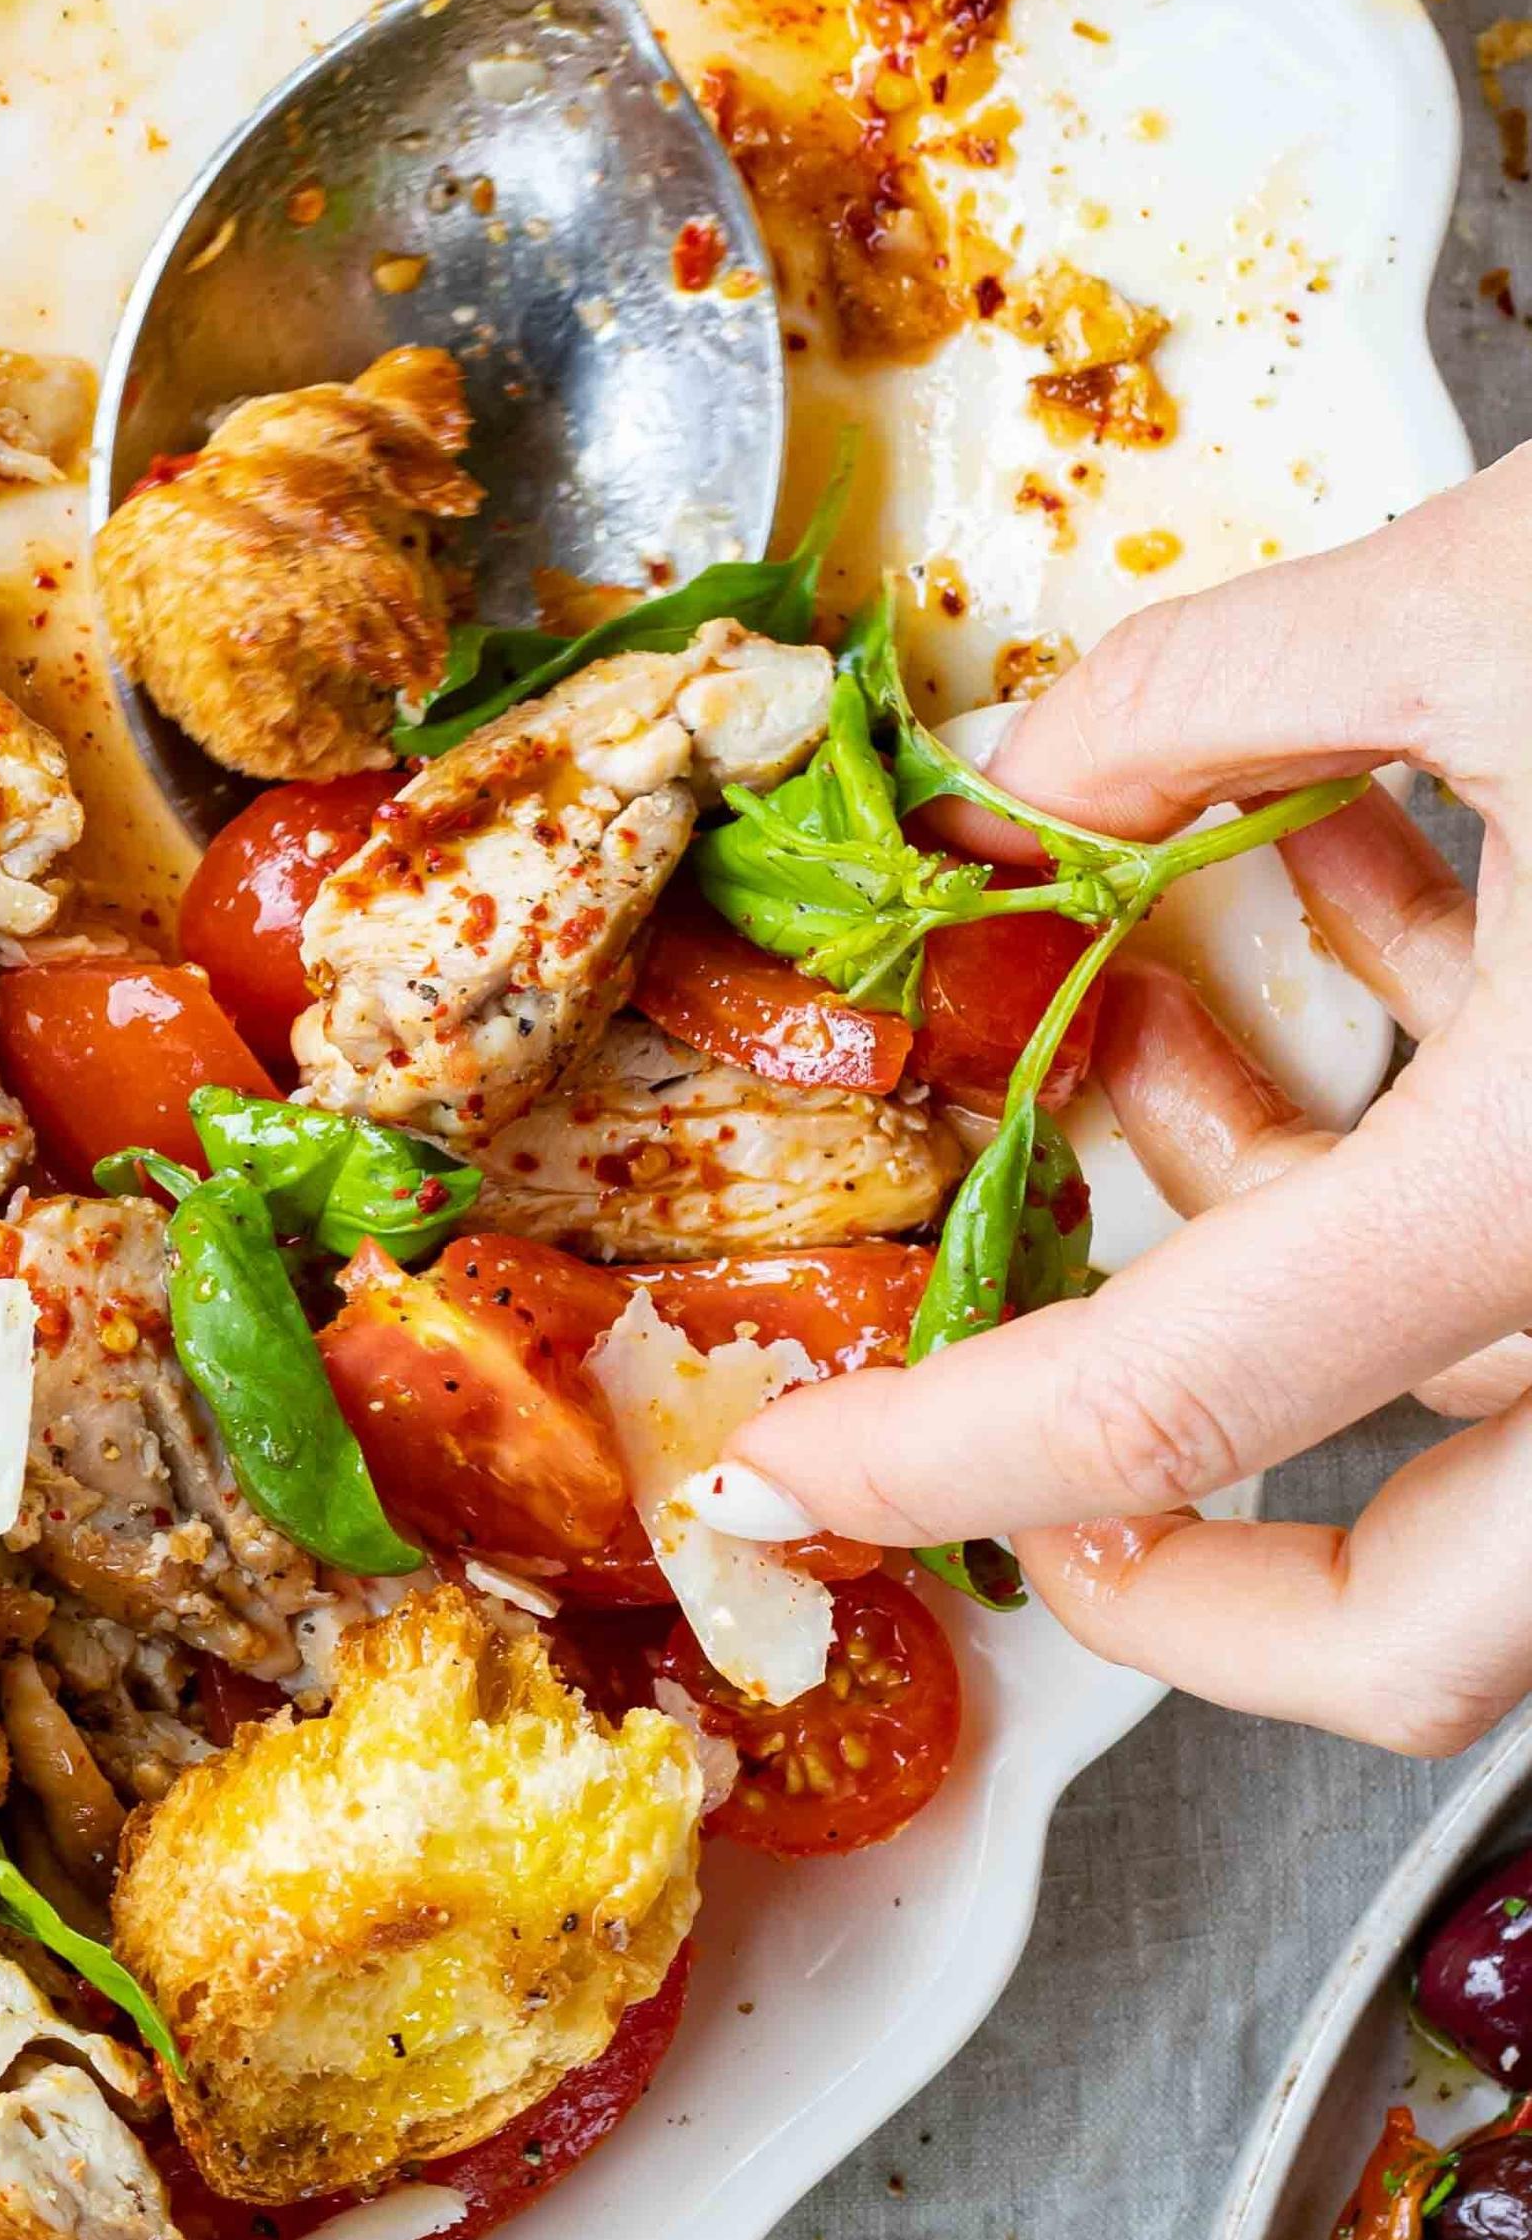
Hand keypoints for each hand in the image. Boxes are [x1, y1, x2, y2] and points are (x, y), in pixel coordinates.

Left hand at [726, 455, 1531, 1756]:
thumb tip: (1032, 761)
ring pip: (1509, 1472)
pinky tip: (1393, 927)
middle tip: (1027, 1444)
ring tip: (1159, 1015)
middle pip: (1413, 1642)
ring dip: (1300, 1288)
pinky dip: (1449, 1195)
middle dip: (1182, 1580)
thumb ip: (1231, 689)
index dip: (941, 1467)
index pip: (1172, 1417)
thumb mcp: (1528, 597)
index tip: (782, 1487)